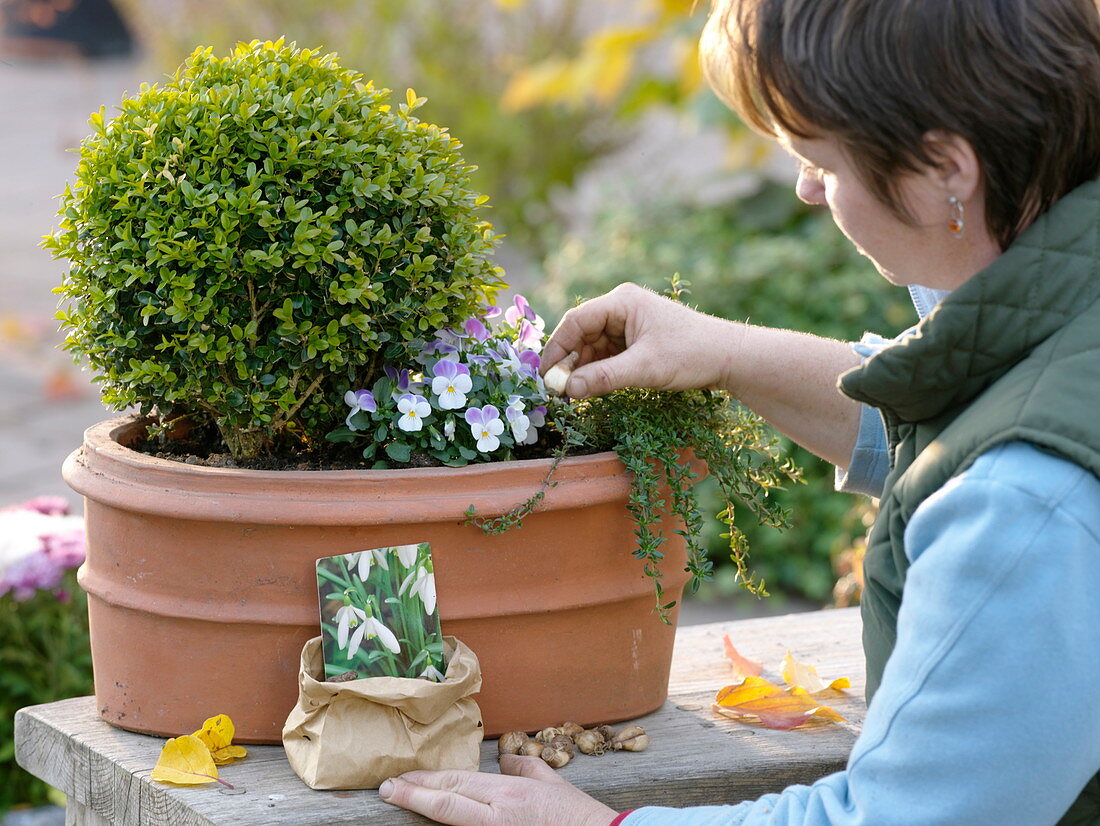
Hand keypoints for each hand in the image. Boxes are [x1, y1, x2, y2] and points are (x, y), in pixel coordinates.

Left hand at [378, 754, 618, 825]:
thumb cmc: (576, 816)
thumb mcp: (551, 782)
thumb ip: (523, 766)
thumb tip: (503, 759)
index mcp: (507, 793)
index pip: (455, 785)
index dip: (422, 783)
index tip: (397, 780)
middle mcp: (497, 816)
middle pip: (445, 805)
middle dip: (411, 796)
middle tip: (385, 790)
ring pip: (452, 823)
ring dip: (425, 812)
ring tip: (401, 801)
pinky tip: (435, 817)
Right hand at [541, 282, 732, 398]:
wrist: (729, 358)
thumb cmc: (692, 354)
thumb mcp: (645, 368)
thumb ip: (604, 378)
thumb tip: (568, 389)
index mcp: (621, 302)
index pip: (576, 321)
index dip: (557, 349)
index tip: (545, 377)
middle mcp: (621, 308)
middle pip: (581, 334)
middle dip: (569, 362)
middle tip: (558, 392)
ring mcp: (628, 324)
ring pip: (592, 347)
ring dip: (583, 369)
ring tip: (575, 395)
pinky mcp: (636, 340)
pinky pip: (607, 354)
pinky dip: (598, 371)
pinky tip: (592, 389)